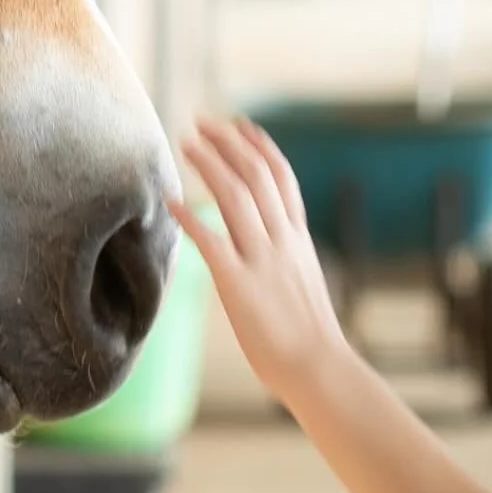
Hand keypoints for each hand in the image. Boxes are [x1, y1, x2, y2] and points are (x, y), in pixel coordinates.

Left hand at [170, 117, 347, 410]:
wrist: (320, 370)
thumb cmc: (309, 333)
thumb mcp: (303, 276)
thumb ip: (285, 251)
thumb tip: (267, 236)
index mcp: (297, 237)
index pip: (281, 177)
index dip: (259, 146)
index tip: (239, 124)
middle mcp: (282, 240)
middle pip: (255, 175)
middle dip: (227, 143)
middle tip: (201, 122)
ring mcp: (261, 259)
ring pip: (235, 196)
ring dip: (209, 164)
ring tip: (186, 143)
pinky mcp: (239, 283)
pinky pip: (211, 241)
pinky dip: (190, 217)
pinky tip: (171, 201)